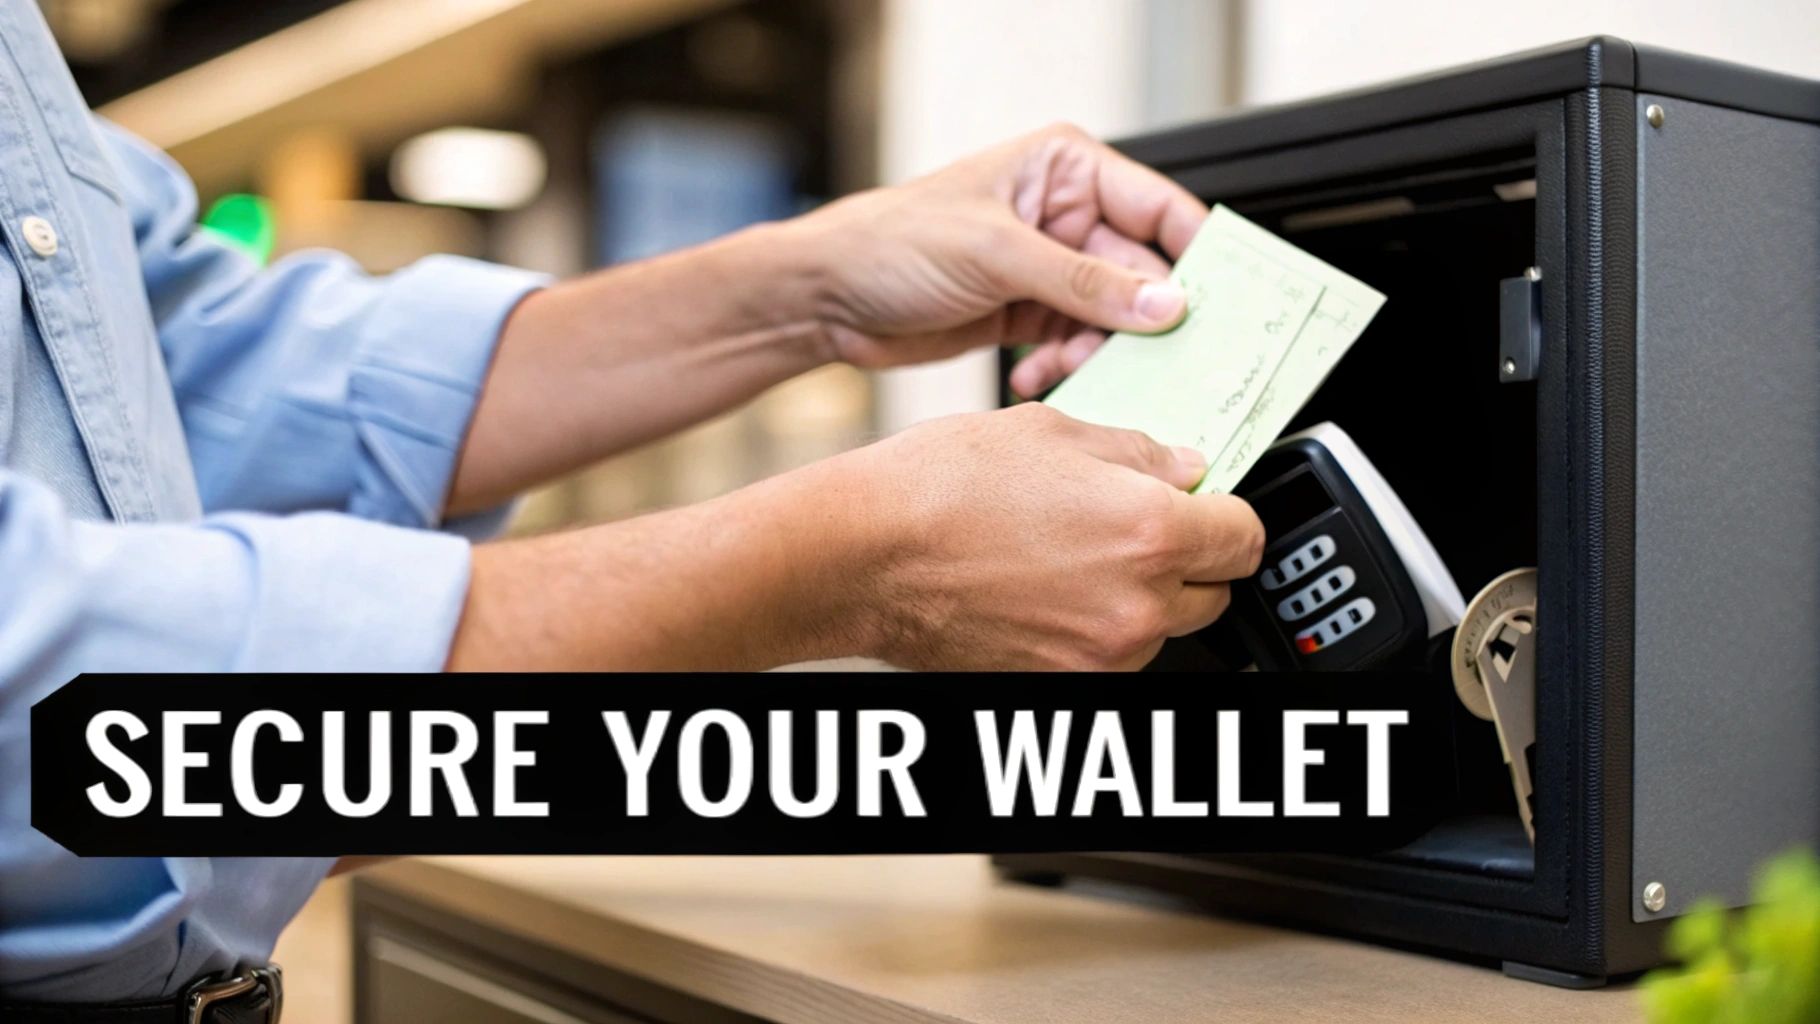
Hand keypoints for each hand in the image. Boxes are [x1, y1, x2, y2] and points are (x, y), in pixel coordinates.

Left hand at [793, 123, 1207, 396]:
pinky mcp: (1029, 315)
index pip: (1160, 209)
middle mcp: (1066, 216)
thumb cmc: (892, 243)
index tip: (1226, 305)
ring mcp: (1049, 269)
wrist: (827, 297)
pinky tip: (1035, 377)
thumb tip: (1164, 303)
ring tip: (1073, 371)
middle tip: (1164, 361)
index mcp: (1067, 170)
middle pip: (1145, 275)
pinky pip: (1076, 347)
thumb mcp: (997, 255)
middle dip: (1147, 321)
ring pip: (1114, 320)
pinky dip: (1065, 369)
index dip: (1197, 257)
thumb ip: (1085, 283)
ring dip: (1101, 353)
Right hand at [835, 403, 1263, 669]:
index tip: (1209, 506)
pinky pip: (1107, 656)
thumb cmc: (938, 489)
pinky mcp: (1060, 684)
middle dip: (1189, 558)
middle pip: (1213, 593)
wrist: (862, 555)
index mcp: (1151, 532)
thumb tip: (1182, 468)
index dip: (1228, 514)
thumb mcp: (1052, 432)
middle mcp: (1136, 606)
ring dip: (1139, 596)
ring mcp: (1098, 656)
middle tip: (1135, 526)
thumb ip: (1138, 453)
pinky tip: (1046, 589)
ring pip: (1160, 629)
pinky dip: (1093, 628)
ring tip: (1072, 555)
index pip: (1245, 537)